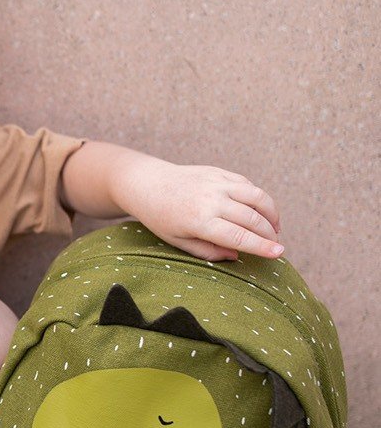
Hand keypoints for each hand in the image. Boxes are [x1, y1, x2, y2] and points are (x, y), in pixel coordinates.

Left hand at [119, 156, 284, 262]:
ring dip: (271, 214)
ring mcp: (217, 183)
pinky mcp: (219, 172)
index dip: (262, 246)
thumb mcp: (178, 242)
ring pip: (257, 197)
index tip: (279, 253)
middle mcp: (211, 200)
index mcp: (200, 221)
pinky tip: (260, 212)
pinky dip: (259, 199)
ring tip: (274, 229)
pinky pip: (247, 185)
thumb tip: (236, 255)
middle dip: (270, 234)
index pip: (239, 236)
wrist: (148, 184)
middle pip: (253, 218)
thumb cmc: (161, 218)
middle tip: (277, 245)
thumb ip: (208, 251)